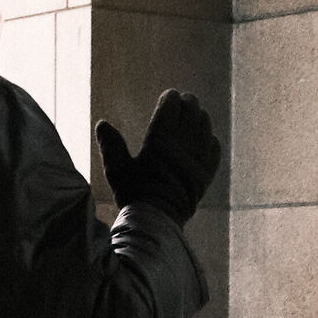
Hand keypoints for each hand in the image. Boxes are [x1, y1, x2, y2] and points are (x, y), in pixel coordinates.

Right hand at [95, 89, 220, 224]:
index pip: (172, 105)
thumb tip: (102, 123)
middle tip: (183, 101)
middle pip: (192, 111)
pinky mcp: (207, 173)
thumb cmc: (134, 194)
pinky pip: (215, 148)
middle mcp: (183, 144)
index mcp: (161, 138)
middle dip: (187, 103)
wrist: (158, 221)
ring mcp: (198, 158)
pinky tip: (205, 139)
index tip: (168, 96)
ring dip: (200, 118)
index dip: (170, 98)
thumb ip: (111, 145)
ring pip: (206, 126)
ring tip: (195, 116)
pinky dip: (210, 139)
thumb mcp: (117, 169)